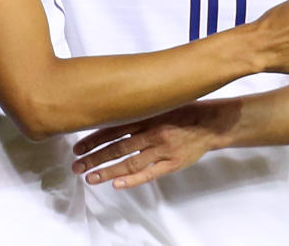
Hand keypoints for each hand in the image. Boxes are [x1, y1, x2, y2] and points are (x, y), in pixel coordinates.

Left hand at [71, 101, 235, 189]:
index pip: (113, 128)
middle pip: (117, 147)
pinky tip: (117, 184)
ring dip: (107, 171)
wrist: (211, 122)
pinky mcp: (173, 162)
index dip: (93, 139)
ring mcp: (162, 149)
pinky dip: (133, 179)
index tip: (77, 147)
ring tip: (90, 177)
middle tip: (77, 165)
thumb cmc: (184, 111)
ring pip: (129, 162)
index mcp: (146, 115)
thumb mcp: (160, 103)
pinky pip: (150, 173)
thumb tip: (112, 110)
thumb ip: (139, 108)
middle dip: (94, 157)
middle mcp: (151, 132)